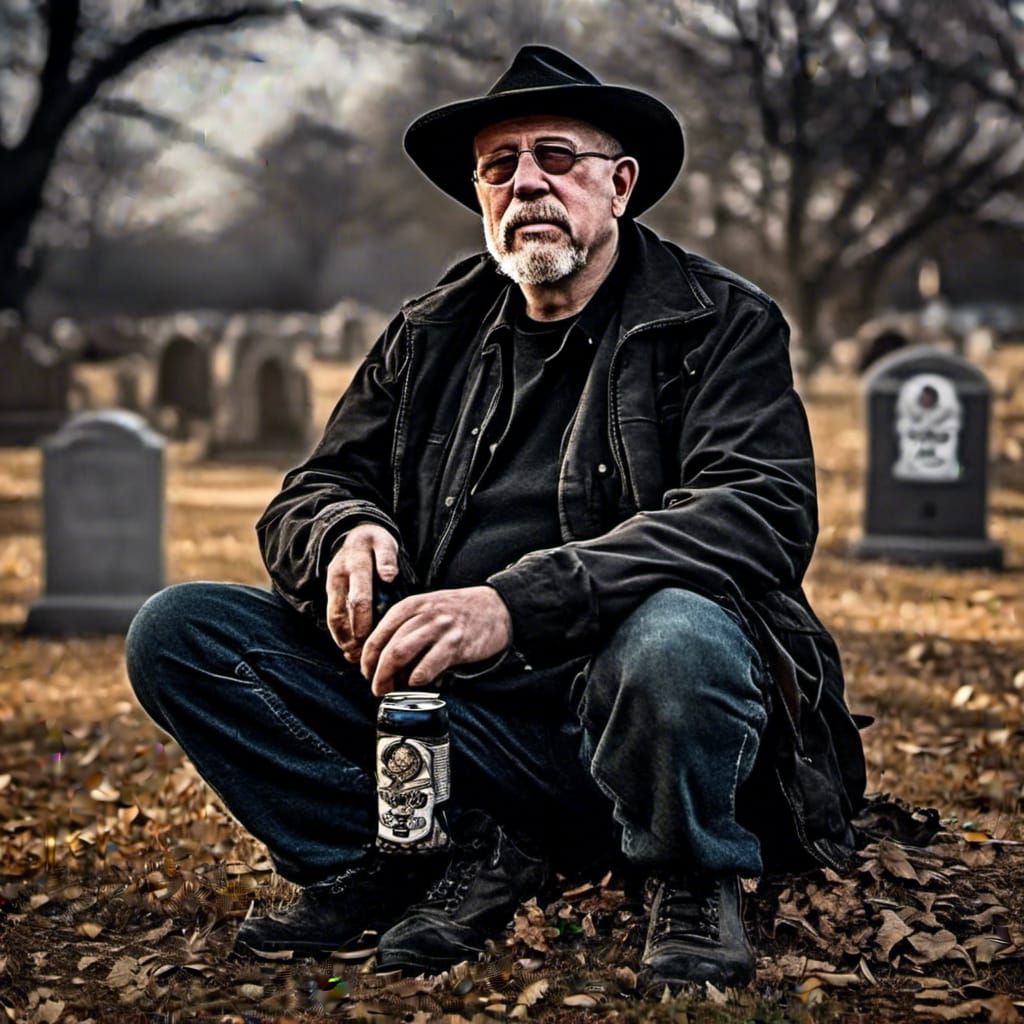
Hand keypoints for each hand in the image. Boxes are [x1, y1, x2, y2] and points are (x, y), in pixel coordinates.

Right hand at [325, 523, 398, 662]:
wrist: (353, 533)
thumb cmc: (374, 542)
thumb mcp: (383, 542)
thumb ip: (387, 558)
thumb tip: (389, 576)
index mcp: (355, 564)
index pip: (358, 597)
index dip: (363, 621)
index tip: (370, 639)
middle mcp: (338, 577)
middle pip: (339, 613)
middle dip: (349, 636)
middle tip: (361, 655)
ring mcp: (331, 586)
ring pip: (332, 617)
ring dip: (341, 639)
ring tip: (353, 657)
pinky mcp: (330, 593)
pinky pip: (331, 616)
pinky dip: (339, 634)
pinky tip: (349, 649)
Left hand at [360, 586, 511, 696]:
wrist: (497, 607)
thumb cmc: (460, 611)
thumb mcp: (429, 608)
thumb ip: (407, 625)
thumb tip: (384, 657)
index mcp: (411, 605)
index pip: (378, 633)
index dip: (367, 657)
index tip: (366, 672)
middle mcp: (423, 615)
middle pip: (388, 647)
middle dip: (376, 673)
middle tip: (376, 688)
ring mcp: (439, 629)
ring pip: (401, 655)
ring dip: (390, 678)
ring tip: (390, 690)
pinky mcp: (456, 644)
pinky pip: (427, 667)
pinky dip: (417, 680)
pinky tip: (417, 684)